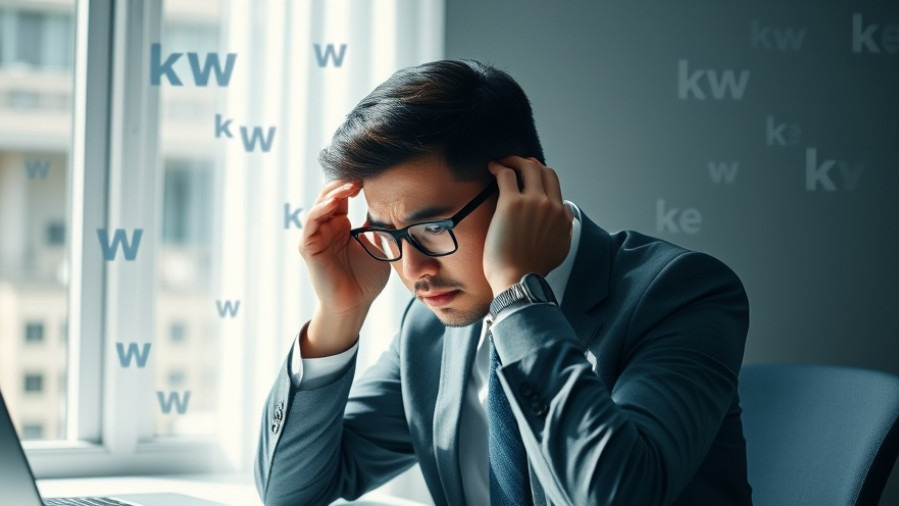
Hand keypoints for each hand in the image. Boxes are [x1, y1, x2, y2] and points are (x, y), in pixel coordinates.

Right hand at [299, 179, 390, 316]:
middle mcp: (326, 227)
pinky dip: (321, 210)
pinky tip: (335, 203)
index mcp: (341, 225)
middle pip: (329, 195)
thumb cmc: (366, 280)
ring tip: (350, 186)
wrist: (355, 305)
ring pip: (320, 205)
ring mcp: (316, 236)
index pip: (343, 196)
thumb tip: (389, 205)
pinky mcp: (308, 247)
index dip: (354, 184)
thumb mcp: (378, 246)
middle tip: (361, 176)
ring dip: (334, 192)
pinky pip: (311, 222)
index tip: (371, 176)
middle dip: (344, 183)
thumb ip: (378, 227)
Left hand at [484, 156, 572, 295]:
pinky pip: (507, 175)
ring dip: (513, 161)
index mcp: (562, 215)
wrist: (518, 279)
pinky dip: (499, 167)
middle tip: (514, 164)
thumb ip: (565, 229)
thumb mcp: (561, 248)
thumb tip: (565, 217)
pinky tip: (492, 168)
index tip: (528, 173)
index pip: (554, 183)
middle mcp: (551, 205)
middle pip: (543, 170)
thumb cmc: (532, 269)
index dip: (540, 174)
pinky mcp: (511, 203)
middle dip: (528, 163)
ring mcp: (533, 202)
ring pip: (527, 167)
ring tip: (501, 163)